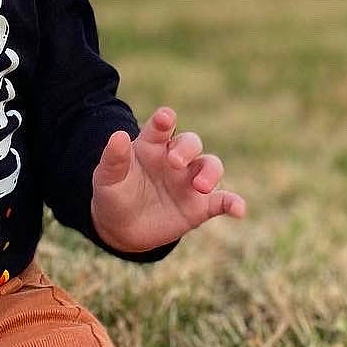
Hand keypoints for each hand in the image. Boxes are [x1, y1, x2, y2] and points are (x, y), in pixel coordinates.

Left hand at [90, 106, 245, 253]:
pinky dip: (233, 203)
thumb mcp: (107, 178)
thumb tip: (119, 135)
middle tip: (175, 162)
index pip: (161, 127)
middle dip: (187, 148)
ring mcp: (189, 181)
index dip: (164, 120)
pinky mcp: (200, 206)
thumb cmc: (114, 194)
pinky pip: (222, 201)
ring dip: (210, 172)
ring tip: (200, 186)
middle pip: (191, 143)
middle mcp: (175, 159)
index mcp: (152, 146)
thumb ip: (113, 158)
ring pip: (210, 166)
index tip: (165, 118)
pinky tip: (239, 211)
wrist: (120, 228)